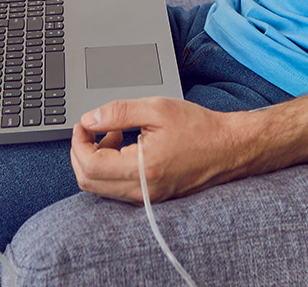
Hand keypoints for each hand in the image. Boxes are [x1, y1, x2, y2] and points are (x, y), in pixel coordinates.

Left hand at [69, 97, 245, 202]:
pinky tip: (124, 147)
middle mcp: (143, 190)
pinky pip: (116, 189)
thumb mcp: (157, 108)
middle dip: (81, 152)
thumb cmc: (199, 127)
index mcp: (143, 168)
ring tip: (113, 134)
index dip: (78, 142)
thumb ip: (118, 112)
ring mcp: (147, 198)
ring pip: (101, 188)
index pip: (90, 164)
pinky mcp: (151, 198)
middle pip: (89, 181)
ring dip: (96, 160)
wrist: (228, 148)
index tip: (83, 124)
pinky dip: (110, 169)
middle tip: (92, 128)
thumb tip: (89, 119)